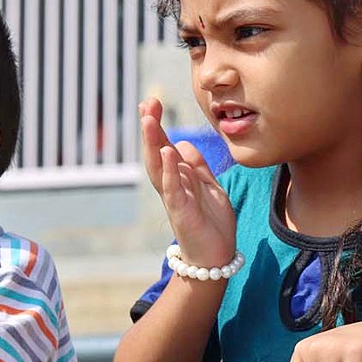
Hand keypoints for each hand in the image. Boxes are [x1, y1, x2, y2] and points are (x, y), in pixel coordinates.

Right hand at [140, 97, 235, 267]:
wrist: (215, 258)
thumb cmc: (211, 224)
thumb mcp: (208, 187)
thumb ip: (197, 166)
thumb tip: (182, 144)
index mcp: (178, 178)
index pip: (164, 147)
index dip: (158, 126)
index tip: (152, 103)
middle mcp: (171, 186)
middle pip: (156, 153)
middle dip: (151, 128)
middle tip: (146, 103)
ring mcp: (174, 199)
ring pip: (158, 168)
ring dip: (153, 144)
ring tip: (149, 120)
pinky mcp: (181, 213)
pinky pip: (173, 189)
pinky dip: (169, 171)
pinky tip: (168, 152)